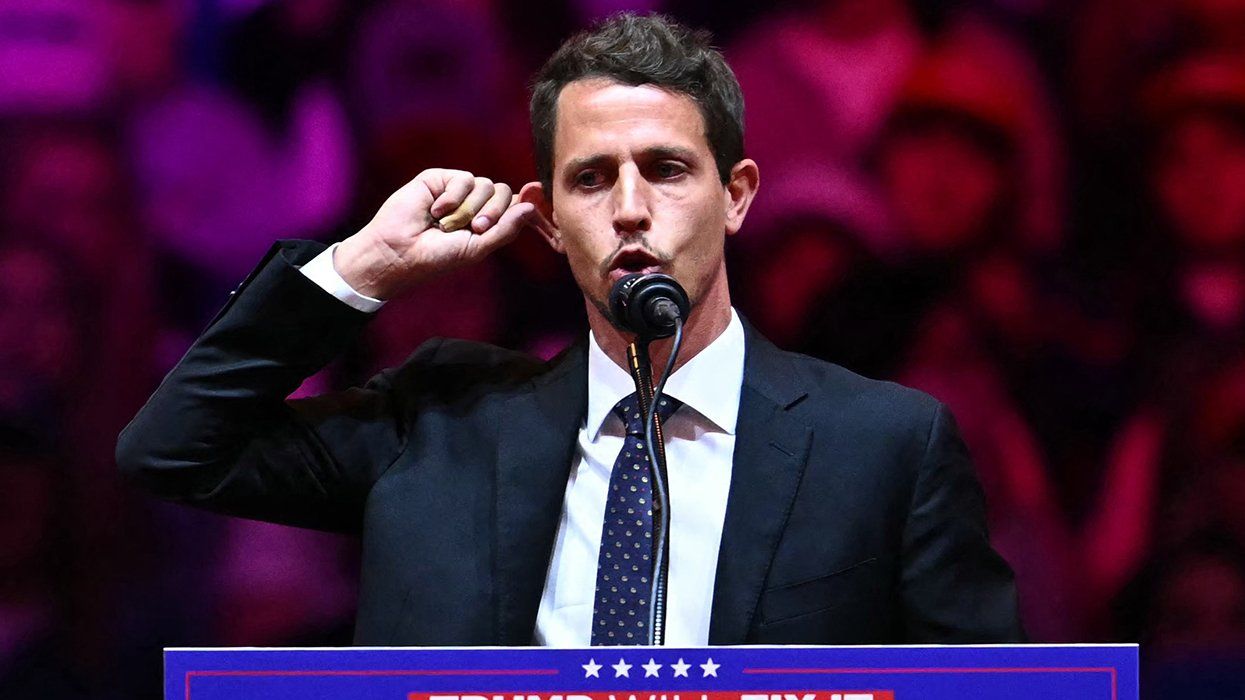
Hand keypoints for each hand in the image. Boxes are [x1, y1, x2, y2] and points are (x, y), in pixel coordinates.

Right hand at [334, 169, 542, 298]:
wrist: (399, 252)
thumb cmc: (436, 257)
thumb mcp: (477, 248)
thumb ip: (506, 229)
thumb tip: (531, 207)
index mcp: (486, 221)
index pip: (514, 205)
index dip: (526, 204)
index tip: (536, 205)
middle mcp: (474, 203)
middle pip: (503, 192)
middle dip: (494, 212)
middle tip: (476, 228)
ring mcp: (457, 190)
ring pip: (486, 185)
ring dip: (469, 209)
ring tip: (447, 225)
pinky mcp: (439, 179)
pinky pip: (463, 179)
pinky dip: (452, 198)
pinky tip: (435, 211)